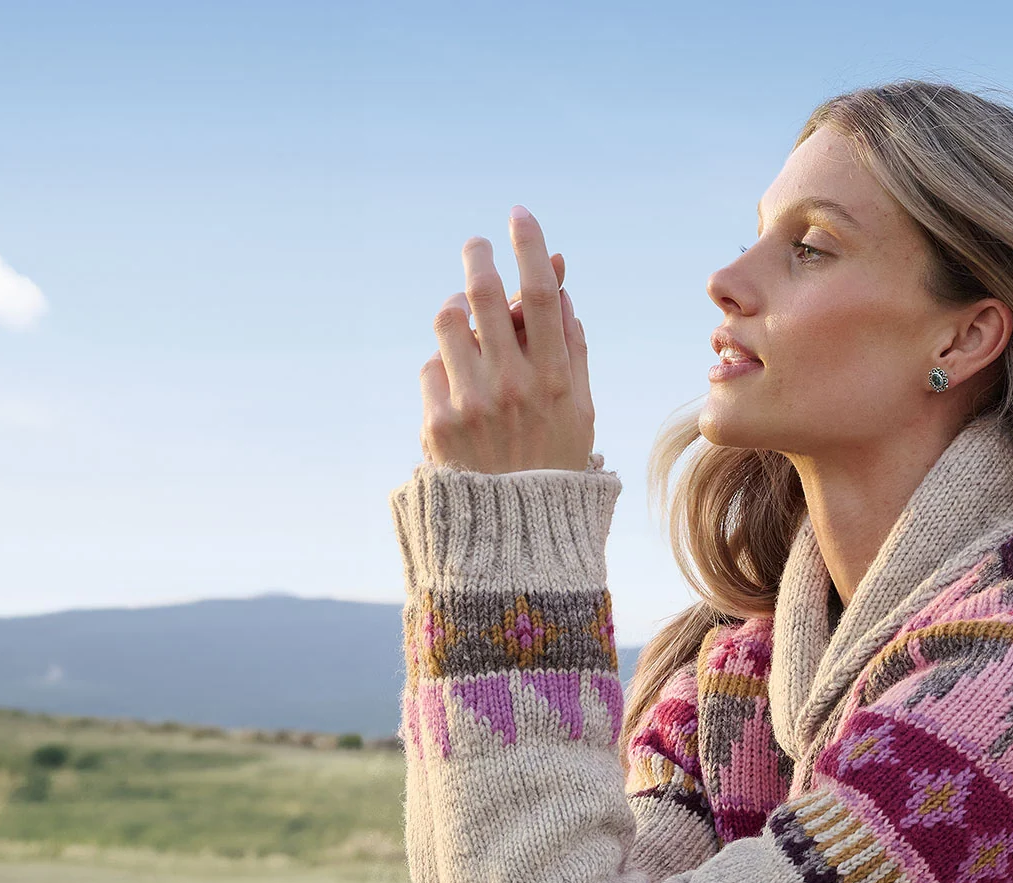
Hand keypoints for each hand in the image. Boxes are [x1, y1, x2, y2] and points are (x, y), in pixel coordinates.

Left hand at [420, 207, 595, 473]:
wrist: (514, 534)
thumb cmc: (553, 466)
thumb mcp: (581, 413)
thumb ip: (572, 350)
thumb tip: (560, 291)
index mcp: (555, 382)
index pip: (542, 296)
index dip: (530, 248)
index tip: (519, 216)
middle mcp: (513, 388)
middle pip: (487, 295)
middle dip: (479, 259)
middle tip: (477, 246)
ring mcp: (472, 404)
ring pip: (449, 322)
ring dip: (456, 307)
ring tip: (465, 314)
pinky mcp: (437, 422)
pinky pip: (431, 366)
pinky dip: (444, 366)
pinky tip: (458, 386)